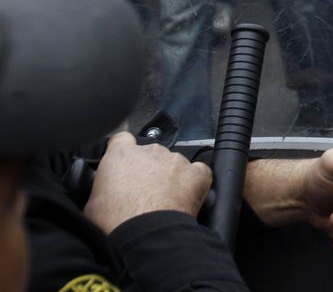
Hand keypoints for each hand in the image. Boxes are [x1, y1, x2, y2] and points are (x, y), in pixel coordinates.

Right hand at [84, 132, 211, 233]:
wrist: (145, 234)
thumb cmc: (115, 221)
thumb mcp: (92, 202)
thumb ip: (102, 185)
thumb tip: (106, 188)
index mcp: (122, 154)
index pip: (122, 139)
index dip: (123, 151)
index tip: (125, 164)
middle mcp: (151, 151)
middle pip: (150, 154)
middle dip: (148, 170)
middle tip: (143, 193)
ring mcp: (176, 160)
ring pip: (173, 163)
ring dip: (170, 177)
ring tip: (164, 201)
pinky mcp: (196, 173)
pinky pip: (198, 172)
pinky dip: (194, 181)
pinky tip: (185, 196)